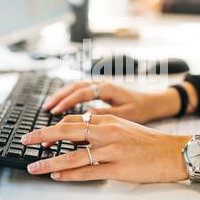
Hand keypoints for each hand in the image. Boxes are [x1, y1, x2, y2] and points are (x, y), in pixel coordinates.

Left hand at [21, 114, 191, 182]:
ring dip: (50, 162)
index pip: (73, 120)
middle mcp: (107, 132)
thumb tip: (77, 136)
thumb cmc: (148, 141)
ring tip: (35, 167)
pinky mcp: (117, 168)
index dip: (53, 127)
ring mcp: (111, 150)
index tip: (40, 134)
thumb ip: (100, 129)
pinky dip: (70, 174)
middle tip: (26, 141)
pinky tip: (58, 175)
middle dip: (42, 136)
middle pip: (67, 131)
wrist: (172, 152)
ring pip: (73, 155)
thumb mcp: (122, 127)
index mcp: (108, 120)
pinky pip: (88, 172)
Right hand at [44, 81, 180, 123]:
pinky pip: (80, 91)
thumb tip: (86, 115)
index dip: (67, 102)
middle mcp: (102, 84)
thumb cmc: (142, 108)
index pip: (82, 93)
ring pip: (75, 87)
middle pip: (74, 87)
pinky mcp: (100, 91)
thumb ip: (106, 114)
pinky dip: (68, 97)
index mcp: (108, 88)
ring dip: (61, 96)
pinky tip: (61, 106)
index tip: (55, 111)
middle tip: (45, 109)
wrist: (154, 102)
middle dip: (58, 97)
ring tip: (48, 107)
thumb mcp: (126, 114)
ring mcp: (100, 86)